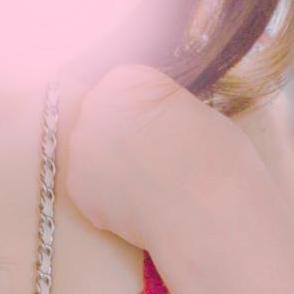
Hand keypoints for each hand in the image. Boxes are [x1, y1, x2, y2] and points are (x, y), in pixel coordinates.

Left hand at [63, 63, 248, 249]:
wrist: (206, 214)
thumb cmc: (216, 160)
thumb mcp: (194, 111)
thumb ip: (160, 111)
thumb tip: (149, 127)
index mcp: (125, 79)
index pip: (126, 89)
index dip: (149, 114)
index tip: (165, 131)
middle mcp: (93, 108)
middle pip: (104, 119)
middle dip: (124, 138)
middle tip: (157, 162)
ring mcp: (80, 150)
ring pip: (94, 156)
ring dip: (114, 168)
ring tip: (151, 187)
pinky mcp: (77, 190)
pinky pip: (92, 189)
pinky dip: (110, 198)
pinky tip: (139, 206)